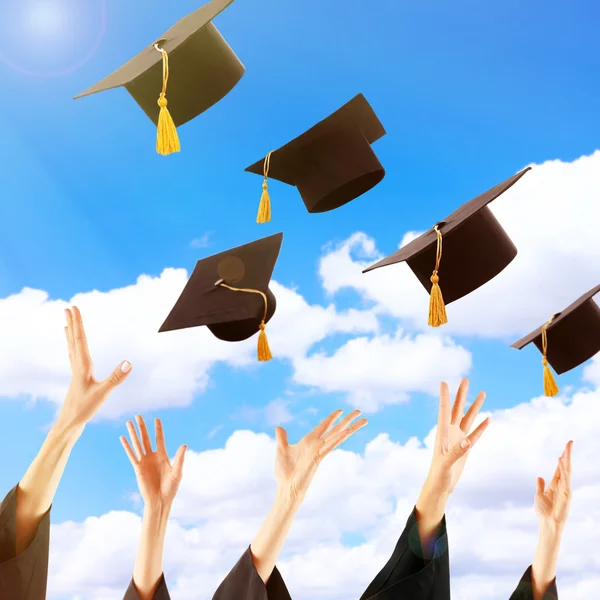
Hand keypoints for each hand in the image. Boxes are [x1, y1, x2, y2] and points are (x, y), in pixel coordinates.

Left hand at [58, 306, 131, 429]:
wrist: (68, 424)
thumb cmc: (83, 410)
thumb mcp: (103, 394)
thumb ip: (116, 378)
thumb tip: (129, 362)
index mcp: (82, 367)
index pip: (80, 340)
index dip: (78, 323)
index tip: (74, 308)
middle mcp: (77, 366)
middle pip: (73, 340)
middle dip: (72, 323)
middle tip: (67, 308)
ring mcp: (76, 373)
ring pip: (72, 348)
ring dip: (70, 334)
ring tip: (66, 324)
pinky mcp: (78, 379)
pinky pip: (74, 357)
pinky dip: (73, 348)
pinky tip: (75, 350)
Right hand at [121, 415, 186, 507]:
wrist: (160, 500)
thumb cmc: (171, 488)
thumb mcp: (177, 472)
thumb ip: (180, 458)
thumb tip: (184, 444)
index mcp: (163, 456)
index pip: (159, 439)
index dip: (158, 429)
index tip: (156, 419)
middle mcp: (152, 456)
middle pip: (146, 438)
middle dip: (142, 427)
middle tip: (138, 415)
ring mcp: (144, 462)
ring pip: (138, 444)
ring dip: (133, 433)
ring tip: (129, 422)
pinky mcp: (138, 468)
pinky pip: (131, 455)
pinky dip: (127, 446)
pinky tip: (123, 438)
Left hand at [275, 409, 367, 502]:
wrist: (286, 488)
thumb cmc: (284, 472)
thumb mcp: (281, 450)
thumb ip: (282, 438)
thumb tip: (278, 427)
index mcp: (309, 441)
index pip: (324, 426)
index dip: (332, 418)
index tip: (341, 410)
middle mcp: (317, 445)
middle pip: (336, 429)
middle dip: (348, 420)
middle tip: (359, 411)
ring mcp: (320, 451)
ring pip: (338, 435)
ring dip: (350, 427)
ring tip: (363, 420)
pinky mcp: (318, 458)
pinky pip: (331, 445)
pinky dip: (339, 437)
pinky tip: (347, 431)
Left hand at [422, 379, 489, 496]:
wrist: (441, 487)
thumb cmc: (439, 475)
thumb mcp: (446, 463)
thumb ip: (456, 452)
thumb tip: (467, 442)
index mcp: (443, 433)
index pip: (444, 410)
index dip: (444, 397)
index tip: (444, 382)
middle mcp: (450, 433)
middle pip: (457, 409)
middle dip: (461, 394)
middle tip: (465, 379)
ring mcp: (459, 439)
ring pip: (468, 418)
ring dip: (474, 406)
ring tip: (482, 393)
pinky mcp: (466, 448)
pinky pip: (475, 434)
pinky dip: (481, 426)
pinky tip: (488, 418)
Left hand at [535, 441, 572, 528]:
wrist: (547, 524)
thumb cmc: (543, 512)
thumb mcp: (539, 495)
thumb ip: (540, 486)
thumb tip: (539, 476)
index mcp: (555, 484)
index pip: (560, 468)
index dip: (562, 458)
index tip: (565, 448)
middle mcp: (562, 485)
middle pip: (565, 466)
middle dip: (568, 454)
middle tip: (570, 442)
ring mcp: (565, 489)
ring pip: (567, 471)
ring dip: (567, 459)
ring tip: (566, 448)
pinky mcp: (566, 495)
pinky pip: (565, 479)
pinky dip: (563, 470)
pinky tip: (561, 461)